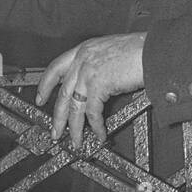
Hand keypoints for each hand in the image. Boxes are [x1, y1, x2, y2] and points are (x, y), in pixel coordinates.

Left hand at [36, 33, 146, 148]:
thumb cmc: (138, 50)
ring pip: (74, 106)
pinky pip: (93, 113)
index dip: (46, 85)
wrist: (152, 50)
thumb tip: (93, 87)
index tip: (40, 98)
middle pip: (62, 93)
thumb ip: (97, 64)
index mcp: (84, 49)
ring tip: (75, 142)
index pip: (56, 67)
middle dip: (57, 116)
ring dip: (74, 128)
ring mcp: (88, 71)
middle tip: (54, 132)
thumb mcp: (109, 51)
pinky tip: (100, 135)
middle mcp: (82, 59)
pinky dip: (96, 127)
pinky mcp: (99, 84)